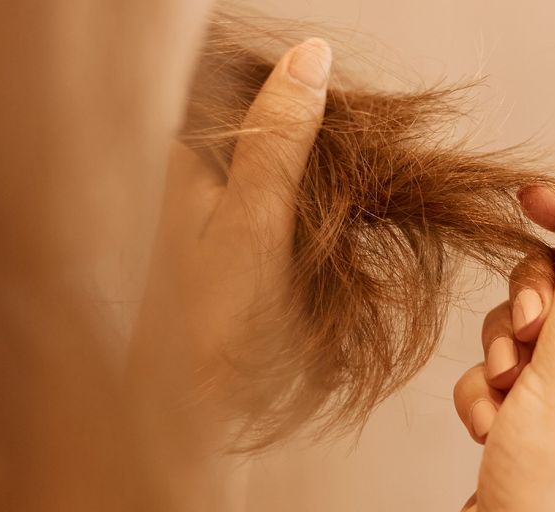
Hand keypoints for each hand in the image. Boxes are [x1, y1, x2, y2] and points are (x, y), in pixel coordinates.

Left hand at [129, 38, 331, 437]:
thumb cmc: (208, 324)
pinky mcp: (257, 240)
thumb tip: (311, 55)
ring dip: (334, 169)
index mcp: (191, 154)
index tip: (348, 105)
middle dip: (326, 128)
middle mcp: (208, 172)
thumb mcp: (252, 221)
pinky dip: (332, 204)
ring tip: (359, 193)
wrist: (193, 413)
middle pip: (277, 116)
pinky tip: (351, 223)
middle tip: (363, 156)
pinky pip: (303, 198)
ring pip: (296, 158)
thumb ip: (278, 138)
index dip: (301, 82)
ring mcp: (234, 207)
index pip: (247, 78)